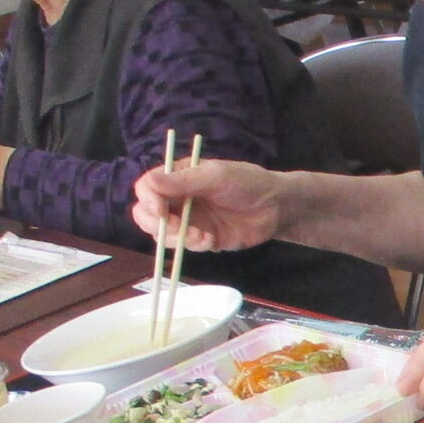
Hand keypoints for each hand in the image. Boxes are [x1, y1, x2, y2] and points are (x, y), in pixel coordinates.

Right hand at [133, 158, 283, 251]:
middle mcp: (179, 199)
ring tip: (200, 237)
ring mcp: (189, 220)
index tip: (160, 211)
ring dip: (176, 238)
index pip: (148, 187)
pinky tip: (211, 240)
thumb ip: (184, 181)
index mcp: (179, 178)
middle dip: (156, 224)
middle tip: (175, 228)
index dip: (148, 200)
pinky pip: (185, 246)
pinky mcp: (202, 238)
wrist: (277, 207)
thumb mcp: (216, 176)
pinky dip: (194, 246)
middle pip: (146, 213)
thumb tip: (150, 182)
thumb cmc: (248, 183)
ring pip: (162, 234)